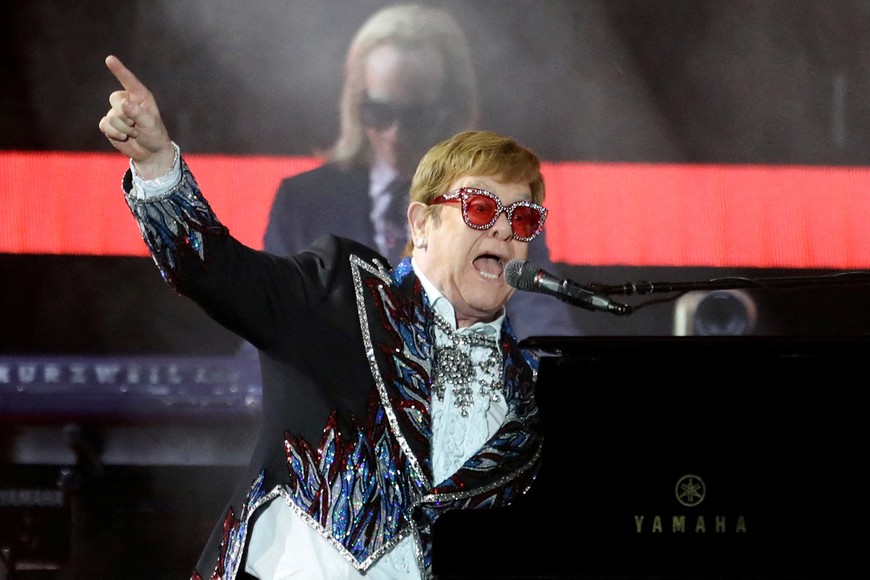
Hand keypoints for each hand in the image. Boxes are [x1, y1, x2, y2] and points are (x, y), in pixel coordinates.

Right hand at [98, 55, 174, 178]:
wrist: (150, 153)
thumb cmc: (154, 135)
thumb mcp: (150, 124)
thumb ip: (137, 113)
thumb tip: (123, 103)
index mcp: (140, 97)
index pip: (129, 81)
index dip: (119, 70)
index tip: (109, 59)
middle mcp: (127, 101)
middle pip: (115, 99)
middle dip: (126, 116)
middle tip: (137, 126)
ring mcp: (116, 112)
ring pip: (110, 116)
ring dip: (123, 129)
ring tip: (134, 133)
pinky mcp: (109, 125)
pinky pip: (104, 125)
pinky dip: (114, 134)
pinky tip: (123, 138)